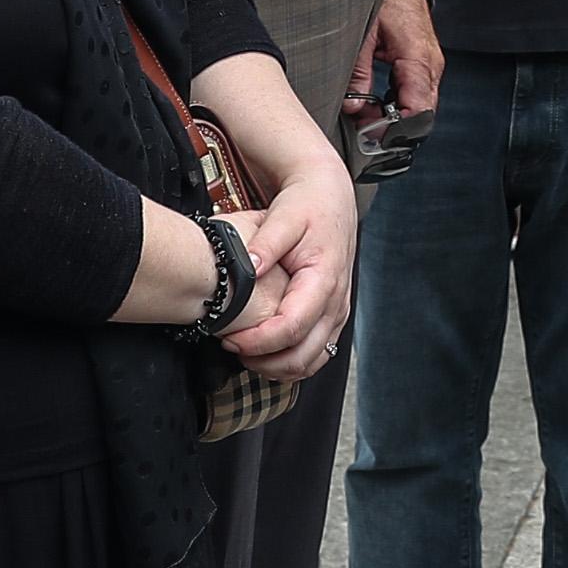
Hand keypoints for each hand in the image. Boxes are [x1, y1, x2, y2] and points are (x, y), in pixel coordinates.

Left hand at [223, 156, 354, 380]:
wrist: (330, 199)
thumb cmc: (307, 207)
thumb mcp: (283, 216)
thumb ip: (266, 243)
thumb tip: (249, 267)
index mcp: (323, 279)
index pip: (292, 326)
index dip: (259, 341)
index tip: (230, 338)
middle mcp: (336, 301)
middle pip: (304, 354)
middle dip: (265, 361)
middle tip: (231, 348)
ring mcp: (337, 312)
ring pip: (312, 361)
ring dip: (277, 367)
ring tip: (244, 354)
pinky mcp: (333, 316)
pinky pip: (317, 354)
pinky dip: (291, 363)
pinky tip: (265, 355)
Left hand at [344, 0, 441, 122]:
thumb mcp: (362, 35)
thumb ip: (358, 73)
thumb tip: (354, 107)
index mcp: (418, 58)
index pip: (419, 109)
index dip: (399, 130)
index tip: (376, 137)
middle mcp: (431, 65)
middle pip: (422, 112)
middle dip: (395, 127)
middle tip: (365, 131)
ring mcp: (430, 65)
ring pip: (420, 105)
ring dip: (396, 116)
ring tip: (367, 116)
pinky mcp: (424, 64)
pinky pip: (417, 93)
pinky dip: (399, 103)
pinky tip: (378, 104)